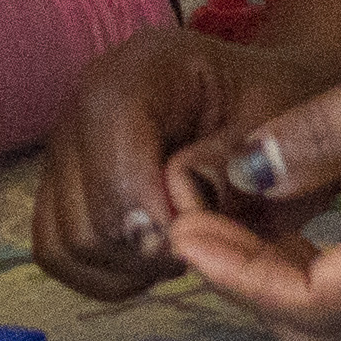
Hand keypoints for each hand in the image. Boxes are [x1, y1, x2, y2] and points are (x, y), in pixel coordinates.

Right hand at [34, 26, 319, 301]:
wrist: (260, 103)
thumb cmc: (276, 108)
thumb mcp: (282, 124)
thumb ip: (233, 162)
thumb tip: (178, 207)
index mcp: (142, 68)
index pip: (111, 136)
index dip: (150, 204)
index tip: (199, 238)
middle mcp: (84, 102)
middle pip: (85, 212)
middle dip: (148, 248)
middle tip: (206, 243)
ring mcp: (63, 147)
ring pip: (65, 243)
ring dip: (129, 265)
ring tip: (183, 246)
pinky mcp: (60, 188)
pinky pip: (59, 253)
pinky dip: (107, 272)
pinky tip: (155, 255)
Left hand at [159, 4, 340, 340]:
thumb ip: (321, 136)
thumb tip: (243, 175)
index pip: (308, 302)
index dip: (235, 276)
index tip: (183, 228)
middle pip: (315, 327)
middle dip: (245, 286)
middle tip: (197, 223)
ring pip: (333, 308)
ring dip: (270, 273)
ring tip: (224, 210)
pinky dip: (302, 254)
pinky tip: (281, 200)